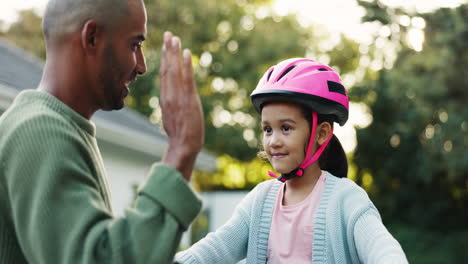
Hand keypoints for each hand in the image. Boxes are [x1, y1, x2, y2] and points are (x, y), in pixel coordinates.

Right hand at [159, 31, 204, 179]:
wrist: (182, 147)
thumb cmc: (179, 136)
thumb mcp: (171, 118)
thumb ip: (171, 105)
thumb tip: (172, 100)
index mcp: (164, 99)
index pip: (164, 75)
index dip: (164, 60)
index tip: (165, 47)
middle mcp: (169, 96)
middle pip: (167, 69)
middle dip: (167, 51)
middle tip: (168, 35)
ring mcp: (178, 97)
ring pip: (174, 71)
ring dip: (174, 53)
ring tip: (174, 38)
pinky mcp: (188, 100)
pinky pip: (187, 79)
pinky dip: (186, 65)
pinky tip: (186, 53)